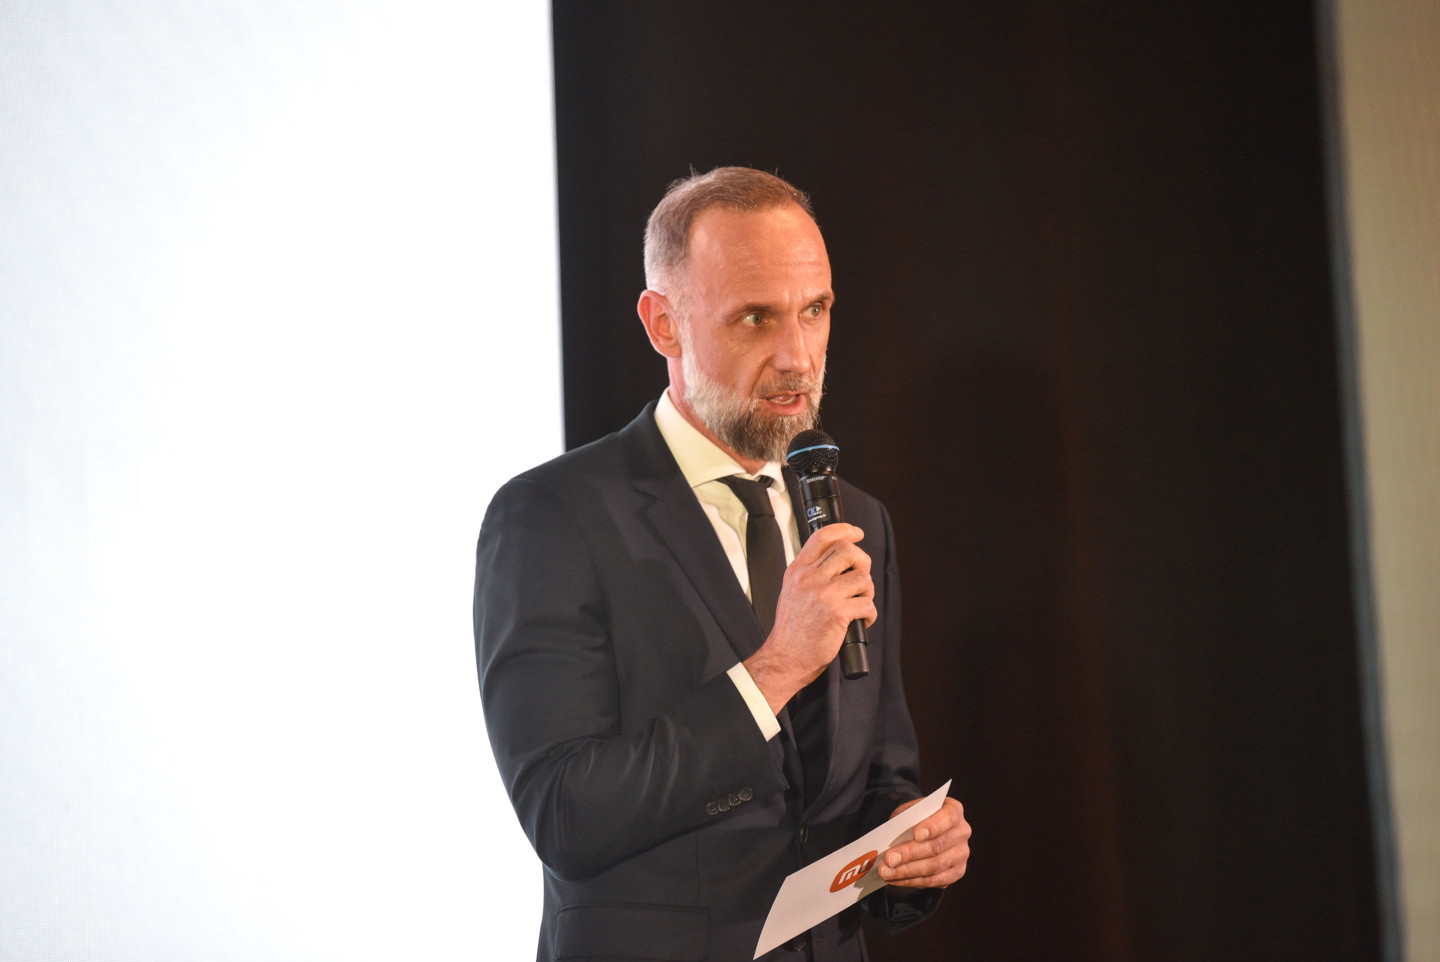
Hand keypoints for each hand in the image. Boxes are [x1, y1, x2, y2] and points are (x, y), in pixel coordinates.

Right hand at [743, 523, 875, 712]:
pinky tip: (860, 621)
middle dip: (862, 563)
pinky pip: (867, 604)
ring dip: (867, 591)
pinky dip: (869, 614)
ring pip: (862, 577)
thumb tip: (838, 559)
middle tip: (860, 579)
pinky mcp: (837, 613)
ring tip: (859, 604)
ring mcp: (823, 594)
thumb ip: (810, 573)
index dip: (844, 530)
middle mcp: (809, 578)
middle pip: (848, 551)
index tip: (857, 533)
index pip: (822, 536)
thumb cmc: (793, 629)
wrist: (786, 658)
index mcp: (798, 571)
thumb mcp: (792, 591)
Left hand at [877, 796, 969, 888]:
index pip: (948, 817)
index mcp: (953, 810)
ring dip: (907, 871)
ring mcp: (961, 854)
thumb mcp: (908, 813)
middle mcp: (962, 832)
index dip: (933, 827)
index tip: (916, 835)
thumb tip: (889, 839)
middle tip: (889, 859)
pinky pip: (934, 881)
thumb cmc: (915, 819)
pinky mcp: (956, 872)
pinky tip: (895, 879)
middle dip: (910, 854)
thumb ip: (903, 822)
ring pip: (935, 866)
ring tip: (886, 872)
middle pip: (937, 846)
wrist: (925, 832)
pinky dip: (911, 881)